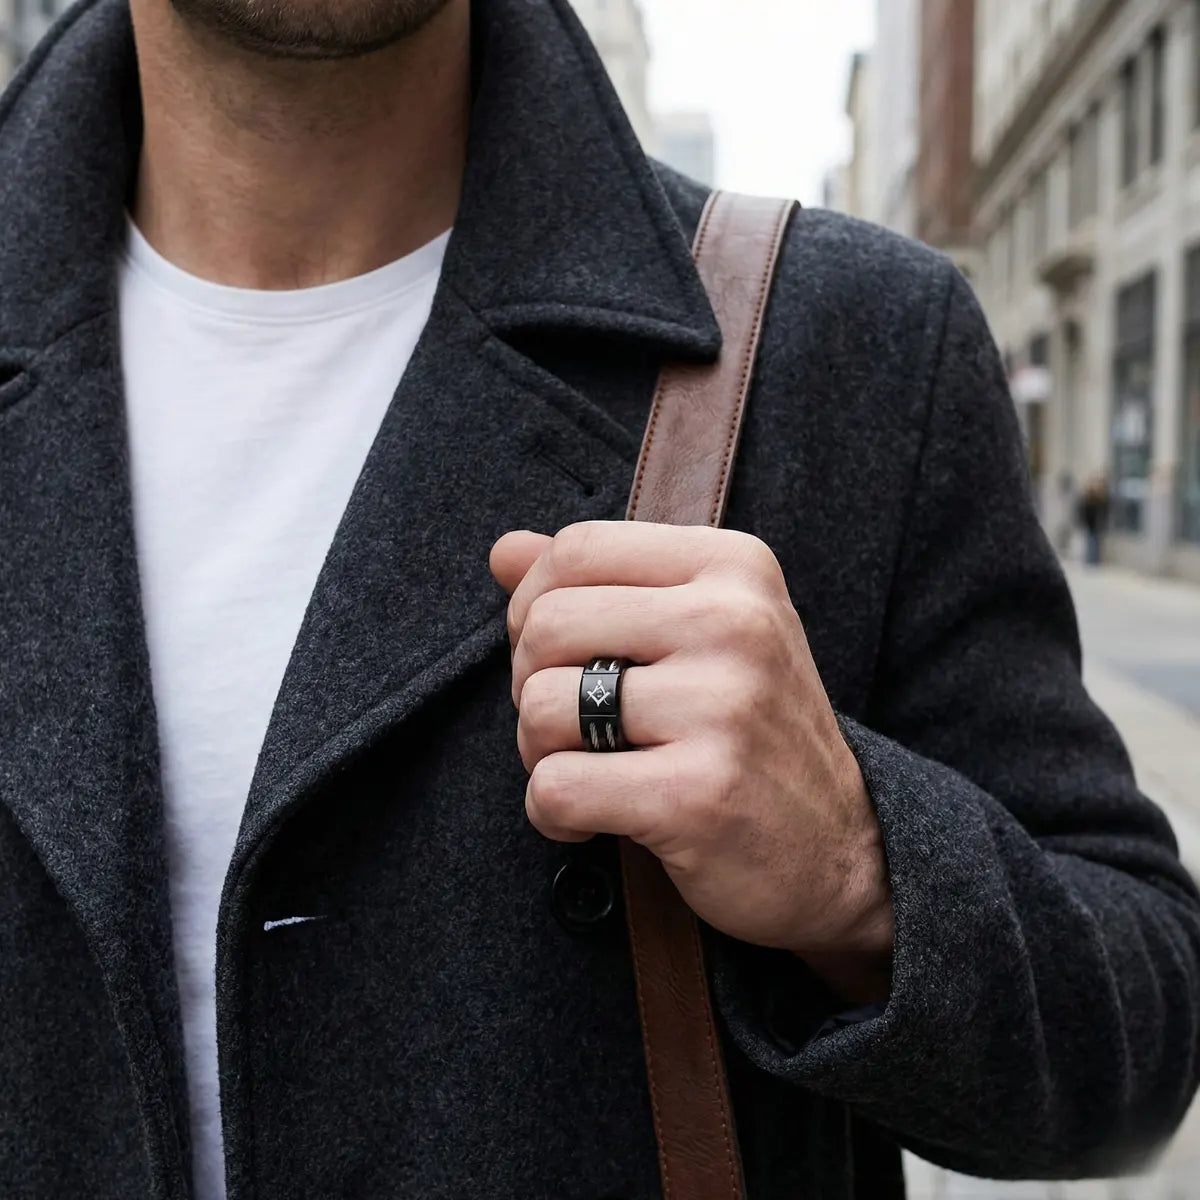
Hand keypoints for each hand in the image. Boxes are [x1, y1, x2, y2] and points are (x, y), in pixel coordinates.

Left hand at [489, 520, 893, 1004]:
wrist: (842, 853)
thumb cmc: (751, 733)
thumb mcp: (698, 633)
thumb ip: (601, 583)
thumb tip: (502, 550)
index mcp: (734, 567)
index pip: (578, 547)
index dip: (534, 604)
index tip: (561, 657)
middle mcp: (734, 623)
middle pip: (546, 625)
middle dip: (532, 685)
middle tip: (577, 726)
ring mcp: (721, 708)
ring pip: (540, 706)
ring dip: (541, 753)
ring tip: (595, 769)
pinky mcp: (697, 794)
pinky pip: (555, 788)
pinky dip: (554, 815)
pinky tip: (598, 820)